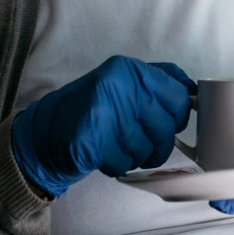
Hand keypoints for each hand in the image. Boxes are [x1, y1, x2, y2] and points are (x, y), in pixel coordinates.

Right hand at [10, 56, 194, 199]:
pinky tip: (102, 155)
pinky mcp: (91, 139)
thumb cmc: (91, 113)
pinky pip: (124, 162)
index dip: (177, 116)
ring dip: (136, 156)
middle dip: (158, 143)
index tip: (168, 122)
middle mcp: (118, 85)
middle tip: (139, 141)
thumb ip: (157, 83)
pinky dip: (117, 165)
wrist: (42, 135)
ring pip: (147, 148)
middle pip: (166, 127)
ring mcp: (103, 111)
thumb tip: (191, 90)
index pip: (178, 96)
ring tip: (116, 146)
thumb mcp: (123, 84)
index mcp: (130, 69)